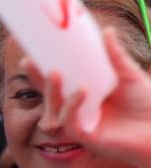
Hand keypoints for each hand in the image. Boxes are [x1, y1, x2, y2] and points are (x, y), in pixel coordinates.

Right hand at [40, 30, 150, 167]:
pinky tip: (81, 92)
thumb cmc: (147, 105)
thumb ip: (116, 56)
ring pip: (55, 108)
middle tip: (29, 62)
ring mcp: (81, 123)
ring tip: (54, 74)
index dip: (44, 68)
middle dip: (37, 79)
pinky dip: (72, 106)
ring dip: (51, 91)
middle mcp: (79, 109)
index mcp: (86, 94)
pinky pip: (70, 122)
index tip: (34, 53)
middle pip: (50, 94)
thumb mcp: (130, 75)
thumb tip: (107, 31)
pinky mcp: (85, 136)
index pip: (61, 80)